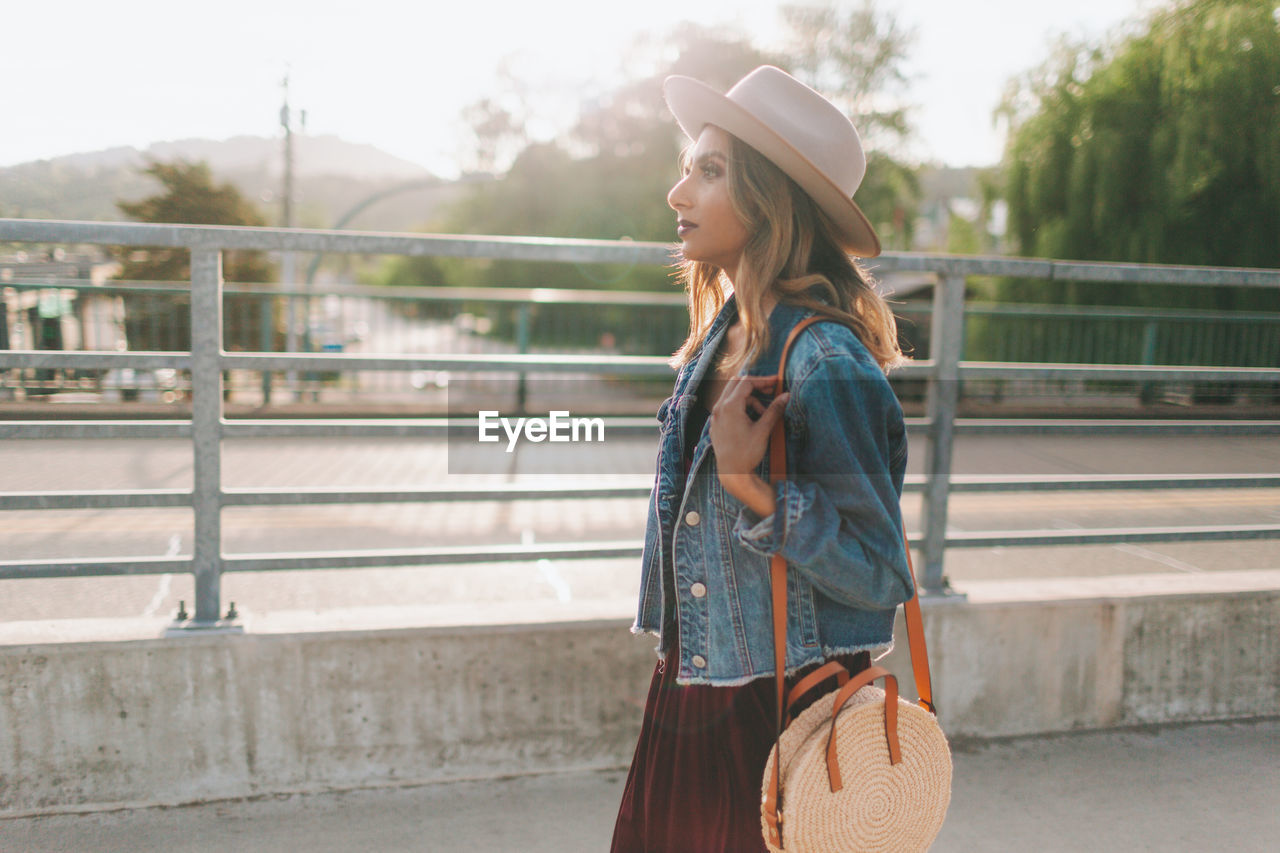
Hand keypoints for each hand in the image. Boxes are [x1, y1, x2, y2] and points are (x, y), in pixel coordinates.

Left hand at [709, 374, 789, 516]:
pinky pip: (726, 407)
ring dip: (748, 398)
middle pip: (736, 383)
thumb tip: (787, 395)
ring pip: (731, 395)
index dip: (763, 380)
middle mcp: (719, 408)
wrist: (732, 473)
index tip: (777, 382)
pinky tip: (750, 419)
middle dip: (754, 385)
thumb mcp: (763, 430)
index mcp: (730, 406)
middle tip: (770, 391)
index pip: (747, 382)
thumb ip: (774, 410)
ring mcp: (715, 416)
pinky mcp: (715, 424)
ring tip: (762, 414)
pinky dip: (739, 406)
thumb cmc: (747, 453)